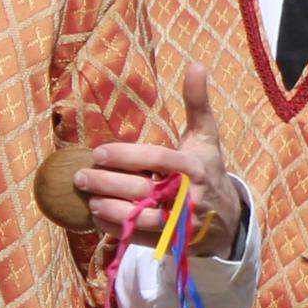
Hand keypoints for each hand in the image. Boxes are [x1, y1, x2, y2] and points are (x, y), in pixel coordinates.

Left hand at [74, 61, 248, 247]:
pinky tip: (97, 217)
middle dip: (108, 184)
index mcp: (195, 168)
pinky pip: (140, 239)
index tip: (98, 153)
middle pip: (143, 191)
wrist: (227, 218)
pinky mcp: (172, 243)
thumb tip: (195, 64)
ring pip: (141, 219)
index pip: (156, 160)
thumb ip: (197, 103)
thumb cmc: (209, 169)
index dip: (126, 157)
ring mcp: (181, 224)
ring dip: (110, 210)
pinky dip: (116, 230)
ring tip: (88, 198)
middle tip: (80, 176)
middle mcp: (190, 197)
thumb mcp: (206, 137)